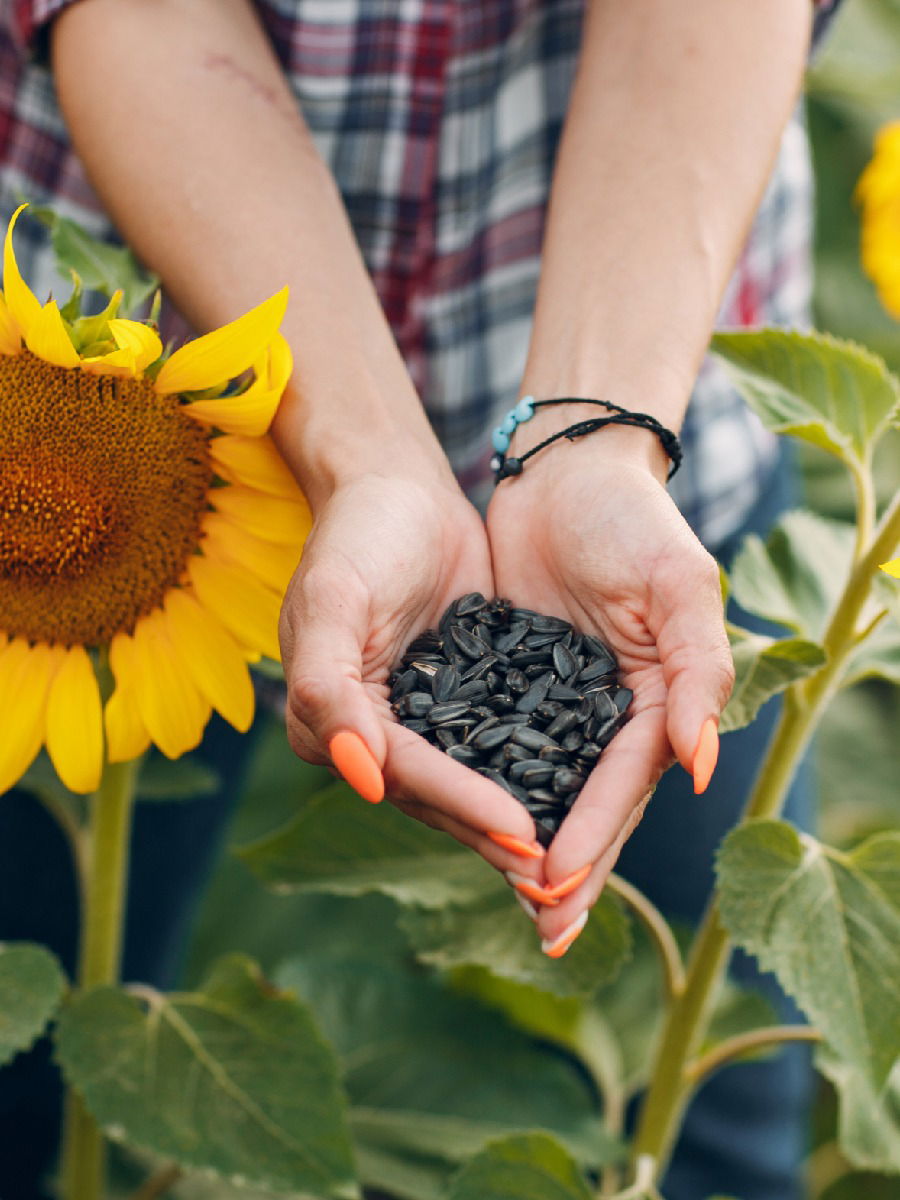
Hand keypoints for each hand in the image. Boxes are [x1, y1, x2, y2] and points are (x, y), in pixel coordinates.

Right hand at [279, 472, 545, 880]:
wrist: (398, 487)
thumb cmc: (358, 534)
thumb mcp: (332, 598)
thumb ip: (326, 688)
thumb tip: (359, 775)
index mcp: (333, 720)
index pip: (406, 773)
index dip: (463, 804)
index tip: (523, 835)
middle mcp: (376, 733)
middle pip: (442, 795)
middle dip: (499, 837)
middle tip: (560, 880)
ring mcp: (424, 718)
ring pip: (476, 781)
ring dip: (523, 822)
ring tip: (577, 862)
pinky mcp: (467, 697)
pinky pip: (502, 744)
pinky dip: (537, 773)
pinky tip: (584, 799)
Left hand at [486, 434, 733, 950]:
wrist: (565, 472)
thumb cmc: (630, 520)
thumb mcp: (678, 586)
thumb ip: (697, 673)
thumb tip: (702, 767)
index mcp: (654, 700)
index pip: (625, 783)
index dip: (596, 835)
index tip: (559, 886)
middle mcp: (607, 714)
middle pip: (587, 804)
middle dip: (568, 869)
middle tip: (543, 931)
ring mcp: (556, 703)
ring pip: (540, 789)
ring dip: (523, 846)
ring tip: (509, 904)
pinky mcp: (508, 683)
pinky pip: (494, 746)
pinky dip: (481, 788)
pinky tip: (457, 825)